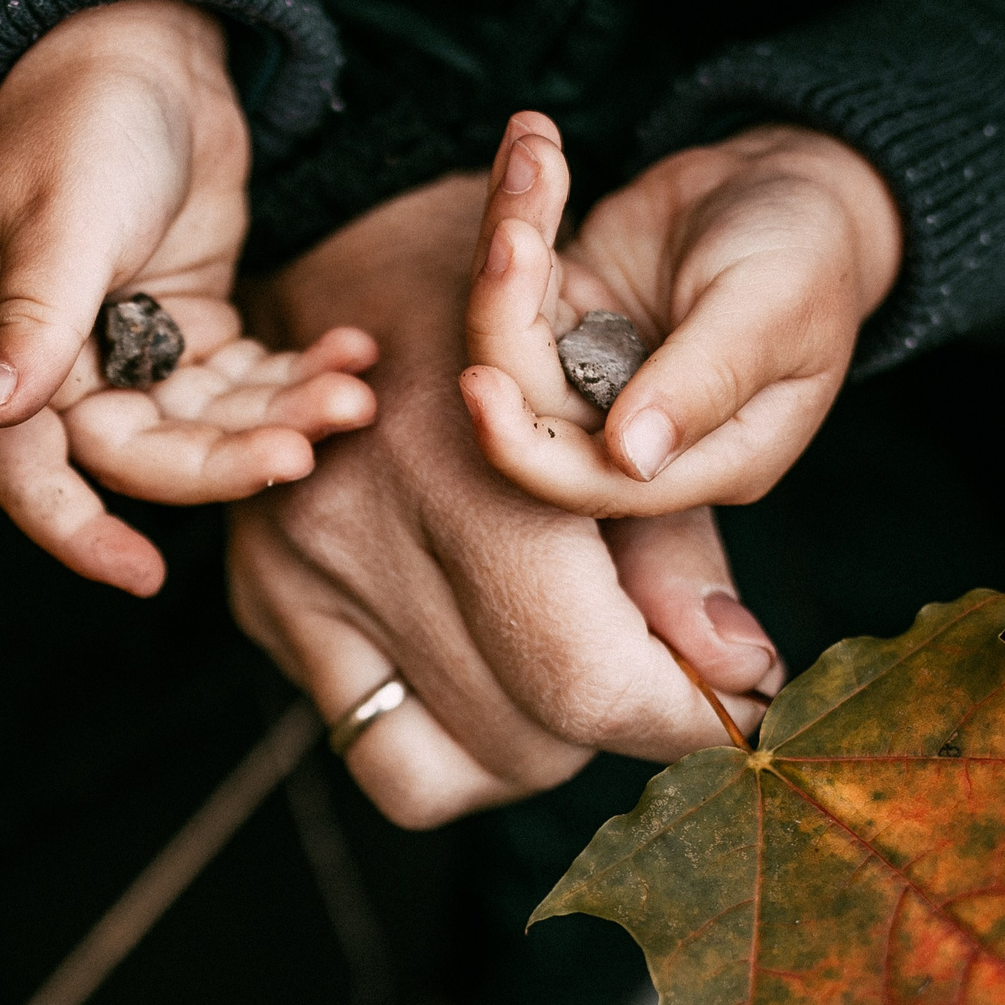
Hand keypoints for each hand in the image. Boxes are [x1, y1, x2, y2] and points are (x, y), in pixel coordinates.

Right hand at [0, 0, 377, 595]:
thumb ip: (35, 316)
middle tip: (314, 441)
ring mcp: (137, 350)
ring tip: (355, 391)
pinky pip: (252, 380)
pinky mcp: (196, 324)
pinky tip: (355, 354)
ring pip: (213, 426)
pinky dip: (303, 375)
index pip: (32, 472)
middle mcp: (66, 368)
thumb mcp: (61, 216)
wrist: (141, 39)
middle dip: (233, 458)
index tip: (141, 576)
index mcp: (6, 352)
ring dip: (285, 415)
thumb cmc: (81, 119)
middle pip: (150, 458)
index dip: (79, 533)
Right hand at [232, 175, 787, 829]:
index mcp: (465, 472)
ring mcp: (294, 575)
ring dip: (537, 741)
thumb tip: (742, 679)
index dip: (682, 719)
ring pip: (450, 768)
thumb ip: (683, 555)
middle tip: (658, 671)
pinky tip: (495, 678)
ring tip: (572, 664)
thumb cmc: (516, 305)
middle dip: (615, 721)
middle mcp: (360, 532)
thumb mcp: (624, 403)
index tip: (738, 713)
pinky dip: (456, 740)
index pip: (586, 681)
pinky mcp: (261, 601)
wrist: (353, 235)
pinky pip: (374, 748)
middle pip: (526, 737)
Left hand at [460, 112, 899, 513]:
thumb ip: (703, 383)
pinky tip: (532, 142)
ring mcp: (595, 372)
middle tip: (512, 231)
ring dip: (508, 238)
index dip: (527, 446)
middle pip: (534, 406)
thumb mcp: (772, 309)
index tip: (478, 380)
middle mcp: (639, 432)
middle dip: (508, 314)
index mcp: (709, 460)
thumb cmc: (809, 251)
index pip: (599, 482)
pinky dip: (517, 207)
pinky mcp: (566, 312)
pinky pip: (515, 276)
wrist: (796, 183)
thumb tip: (631, 457)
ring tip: (534, 152)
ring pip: (510, 335)